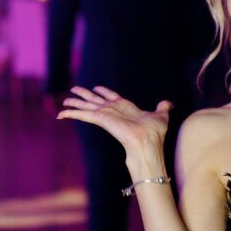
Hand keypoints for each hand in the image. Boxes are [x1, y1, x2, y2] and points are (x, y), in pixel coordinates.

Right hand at [56, 86, 170, 151]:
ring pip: (86, 106)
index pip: (111, 97)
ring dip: (75, 103)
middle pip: (95, 100)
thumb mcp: (161, 115)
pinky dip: (72, 113)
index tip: (96, 88)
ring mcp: (105, 115)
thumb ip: (162, 108)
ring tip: (64, 101)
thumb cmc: (154, 132)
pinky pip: (83, 114)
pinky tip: (62, 114)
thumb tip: (168, 104)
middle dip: (84, 95)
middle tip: (73, 90)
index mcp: (125, 107)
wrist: (148, 142)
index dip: (103, 91)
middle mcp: (113, 111)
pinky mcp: (100, 119)